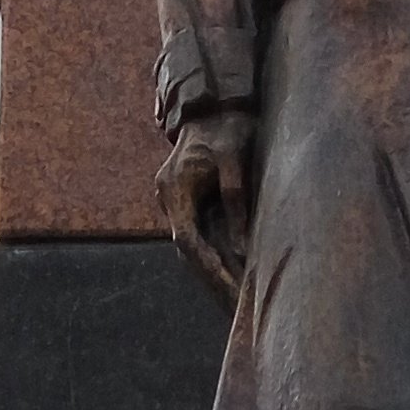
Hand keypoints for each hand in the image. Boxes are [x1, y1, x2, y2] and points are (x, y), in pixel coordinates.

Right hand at [159, 108, 254, 296]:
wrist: (214, 102)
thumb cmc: (228, 128)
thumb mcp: (235, 158)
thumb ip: (235, 198)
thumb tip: (240, 246)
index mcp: (175, 189)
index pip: (188, 242)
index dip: (209, 268)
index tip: (231, 289)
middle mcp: (169, 198)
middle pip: (187, 251)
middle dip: (212, 279)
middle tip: (237, 307)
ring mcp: (175, 200)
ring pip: (192, 247)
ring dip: (212, 272)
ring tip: (236, 300)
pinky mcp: (187, 201)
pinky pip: (198, 237)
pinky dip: (214, 257)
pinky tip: (232, 275)